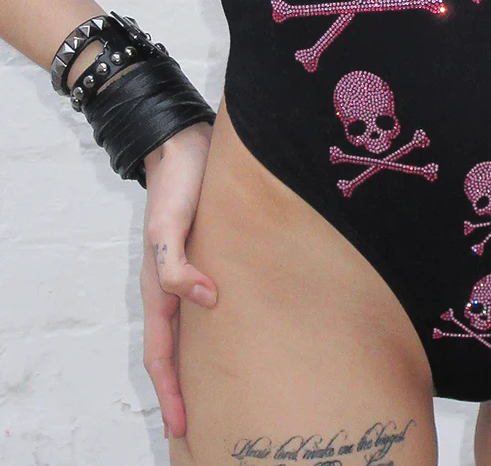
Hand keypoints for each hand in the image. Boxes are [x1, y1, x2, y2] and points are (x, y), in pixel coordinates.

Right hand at [140, 121, 216, 440]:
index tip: (183, 429)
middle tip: (208, 427)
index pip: (162, 354)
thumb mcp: (169, 225)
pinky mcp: (215, 255)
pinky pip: (217, 303)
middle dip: (188, 391)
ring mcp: (195, 271)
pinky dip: (225, 328)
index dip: (172, 393)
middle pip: (179, 352)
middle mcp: (176, 285)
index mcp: (159, 285)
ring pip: (198, 331)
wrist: (187, 143)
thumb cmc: (178, 183)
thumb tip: (206, 300)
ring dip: (206, 365)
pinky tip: (247, 334)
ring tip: (230, 394)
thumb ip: (177, 264)